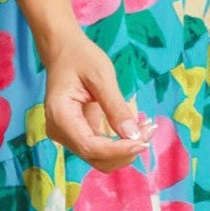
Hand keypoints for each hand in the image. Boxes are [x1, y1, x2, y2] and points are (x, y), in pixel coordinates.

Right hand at [39, 28, 152, 172]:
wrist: (63, 51)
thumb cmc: (80, 57)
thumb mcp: (101, 76)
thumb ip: (116, 107)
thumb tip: (133, 136)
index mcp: (60, 116)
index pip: (90, 147)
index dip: (118, 150)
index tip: (143, 141)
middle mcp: (59, 132)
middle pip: (95, 158)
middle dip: (125, 151)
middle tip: (150, 129)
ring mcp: (66, 136)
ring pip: (100, 159)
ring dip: (125, 150)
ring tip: (146, 128)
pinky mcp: (77, 135)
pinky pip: (100, 149)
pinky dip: (120, 145)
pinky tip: (137, 129)